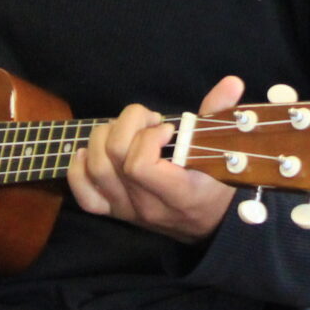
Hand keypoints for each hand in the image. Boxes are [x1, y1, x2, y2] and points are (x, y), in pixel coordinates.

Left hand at [66, 75, 241, 242]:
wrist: (213, 227)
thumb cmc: (221, 187)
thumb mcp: (229, 153)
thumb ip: (223, 116)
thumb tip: (231, 82)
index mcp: (177, 194)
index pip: (140, 166)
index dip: (148, 138)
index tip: (168, 129)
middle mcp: (147, 206)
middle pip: (113, 158)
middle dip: (127, 125)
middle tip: (149, 121)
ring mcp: (128, 211)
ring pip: (96, 168)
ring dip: (104, 137)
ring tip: (128, 129)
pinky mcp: (116, 212)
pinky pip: (85, 195)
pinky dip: (79, 169)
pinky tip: (89, 151)